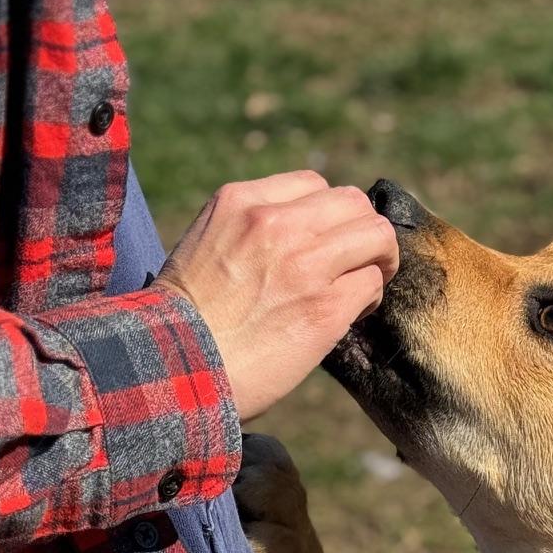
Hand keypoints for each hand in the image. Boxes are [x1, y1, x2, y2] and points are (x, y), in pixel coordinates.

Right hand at [158, 172, 398, 419]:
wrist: (176, 368)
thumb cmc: (186, 318)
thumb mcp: (205, 243)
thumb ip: (248, 228)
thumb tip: (297, 233)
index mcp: (240, 201)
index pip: (313, 184)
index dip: (326, 216)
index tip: (321, 244)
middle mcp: (275, 222)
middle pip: (353, 203)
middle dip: (361, 232)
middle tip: (354, 263)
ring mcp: (304, 262)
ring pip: (376, 236)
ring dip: (377, 261)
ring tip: (359, 286)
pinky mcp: (325, 307)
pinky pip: (372, 283)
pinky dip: (369, 299)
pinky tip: (349, 316)